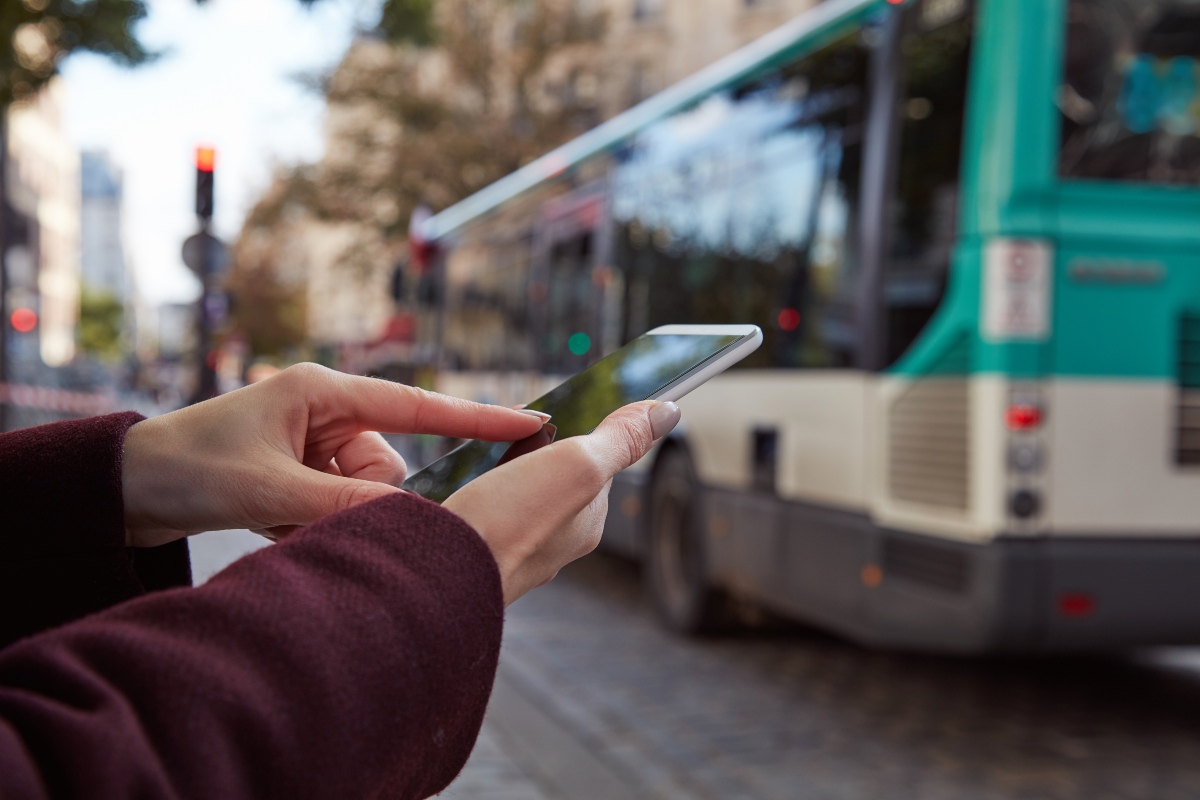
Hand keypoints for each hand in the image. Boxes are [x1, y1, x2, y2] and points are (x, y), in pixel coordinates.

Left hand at [121, 363, 546, 546]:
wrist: (127, 488)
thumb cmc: (188, 466)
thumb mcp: (267, 488)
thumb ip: (342, 508)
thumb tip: (410, 527)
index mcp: (326, 392)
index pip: (420, 406)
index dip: (479, 416)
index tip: (533, 422)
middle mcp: (330, 414)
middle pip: (389, 470)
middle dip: (355, 502)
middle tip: (302, 513)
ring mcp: (319, 446)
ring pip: (367, 497)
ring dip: (326, 519)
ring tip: (271, 517)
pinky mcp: (307, 475)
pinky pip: (341, 510)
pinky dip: (311, 525)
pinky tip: (268, 522)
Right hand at [443, 400, 680, 604]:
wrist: (435, 579)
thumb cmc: (509, 527)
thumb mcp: (576, 468)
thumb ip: (619, 440)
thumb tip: (665, 412)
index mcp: (586, 522)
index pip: (593, 461)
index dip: (575, 430)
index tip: (548, 414)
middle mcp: (555, 542)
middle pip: (551, 476)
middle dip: (533, 449)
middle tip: (508, 427)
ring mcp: (512, 549)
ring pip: (515, 495)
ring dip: (500, 469)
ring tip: (480, 454)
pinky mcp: (475, 552)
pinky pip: (483, 511)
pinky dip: (475, 492)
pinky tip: (458, 487)